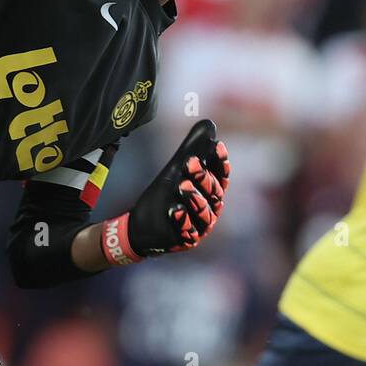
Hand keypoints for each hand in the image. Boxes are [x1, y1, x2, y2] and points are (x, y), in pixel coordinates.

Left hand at [101, 120, 231, 263]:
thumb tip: (209, 125)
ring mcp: (200, 226)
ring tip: (182, 185)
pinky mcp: (185, 240)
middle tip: (189, 162)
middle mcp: (211, 209)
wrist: (143, 224)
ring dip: (195, 198)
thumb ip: (192, 149)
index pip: (222, 175)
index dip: (220, 161)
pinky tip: (175, 211)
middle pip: (213, 193)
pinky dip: (183, 222)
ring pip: (204, 213)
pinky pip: (188, 232)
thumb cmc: (165, 195)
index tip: (217, 146)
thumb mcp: (176, 169)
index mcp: (212, 191)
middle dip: (203, 177)